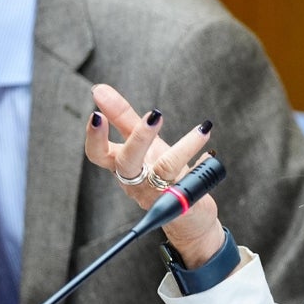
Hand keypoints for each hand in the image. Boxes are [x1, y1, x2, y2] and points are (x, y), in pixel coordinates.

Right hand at [84, 83, 224, 266]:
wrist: (188, 214)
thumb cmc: (160, 175)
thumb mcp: (142, 143)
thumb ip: (121, 117)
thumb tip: (99, 89)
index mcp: (122, 166)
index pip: (98, 154)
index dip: (94, 137)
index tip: (96, 114)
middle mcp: (135, 182)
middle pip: (127, 163)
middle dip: (139, 138)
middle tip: (155, 115)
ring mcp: (156, 194)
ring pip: (164, 170)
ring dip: (184, 148)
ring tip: (203, 129)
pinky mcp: (179, 203)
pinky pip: (189, 183)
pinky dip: (200, 162)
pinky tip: (208, 150)